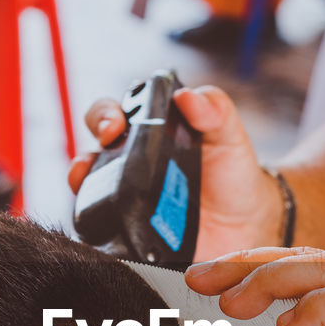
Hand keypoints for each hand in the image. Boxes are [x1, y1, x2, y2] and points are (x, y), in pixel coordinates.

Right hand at [68, 86, 280, 260]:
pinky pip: (103, 227)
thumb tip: (187, 96)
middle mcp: (127, 161)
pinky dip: (99, 225)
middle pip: (90, 149)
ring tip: (85, 185)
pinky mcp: (127, 230)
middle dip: (85, 151)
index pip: (111, 113)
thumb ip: (214, 110)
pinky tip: (108, 225)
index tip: (115, 126)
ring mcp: (124, 197)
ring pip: (87, 187)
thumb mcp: (228, 134)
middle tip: (105, 150)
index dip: (105, 116)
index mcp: (147, 129)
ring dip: (80, 183)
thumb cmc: (231, 171)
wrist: (244, 224)